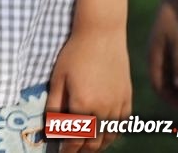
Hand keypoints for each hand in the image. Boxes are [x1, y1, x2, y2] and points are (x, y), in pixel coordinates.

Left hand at [50, 23, 130, 151]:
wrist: (102, 36)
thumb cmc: (74, 55)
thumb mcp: (58, 79)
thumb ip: (55, 106)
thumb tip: (50, 128)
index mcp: (83, 105)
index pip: (75, 136)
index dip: (68, 148)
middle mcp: (103, 110)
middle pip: (93, 140)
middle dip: (82, 150)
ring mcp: (118, 106)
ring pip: (109, 136)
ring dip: (98, 146)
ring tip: (87, 149)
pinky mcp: (127, 99)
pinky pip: (121, 125)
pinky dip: (112, 134)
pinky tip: (105, 136)